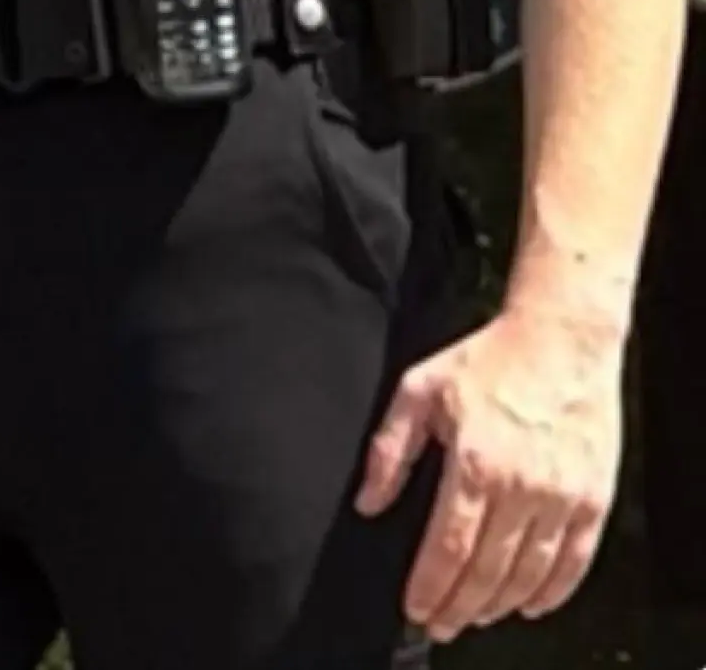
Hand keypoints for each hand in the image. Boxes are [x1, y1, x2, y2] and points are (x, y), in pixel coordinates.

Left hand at [356, 308, 622, 643]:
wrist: (561, 337)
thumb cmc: (490, 356)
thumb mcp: (422, 387)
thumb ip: (390, 447)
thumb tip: (368, 501)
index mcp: (474, 461)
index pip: (448, 548)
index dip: (430, 588)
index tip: (415, 608)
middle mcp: (520, 486)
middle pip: (486, 573)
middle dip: (458, 608)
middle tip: (441, 624)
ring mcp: (561, 496)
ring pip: (527, 575)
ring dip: (499, 606)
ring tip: (476, 615)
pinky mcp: (592, 497)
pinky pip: (574, 562)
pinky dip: (552, 593)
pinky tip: (530, 603)